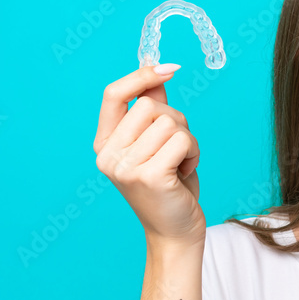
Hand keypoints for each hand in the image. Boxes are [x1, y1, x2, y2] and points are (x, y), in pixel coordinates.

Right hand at [94, 65, 205, 246]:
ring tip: (182, 164)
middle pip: (150, 106)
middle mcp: (109, 155)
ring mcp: (126, 167)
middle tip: (178, 149)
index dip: (142, 75)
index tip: (170, 69)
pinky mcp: (150, 176)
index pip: (113, 94)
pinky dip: (194, 152)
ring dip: (188, 140)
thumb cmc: (170, 186)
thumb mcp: (158, 145)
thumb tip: (158, 76)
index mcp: (105, 144)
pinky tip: (186, 172)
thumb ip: (154, 112)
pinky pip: (182, 140)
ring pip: (170, 122)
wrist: (175, 231)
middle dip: (176, 121)